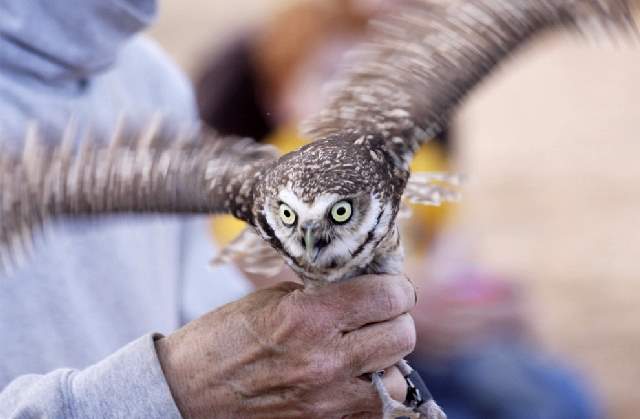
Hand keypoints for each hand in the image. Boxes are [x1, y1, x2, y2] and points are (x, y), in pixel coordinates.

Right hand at [155, 274, 415, 418]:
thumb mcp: (270, 300)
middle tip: (379, 314)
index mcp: (307, 317)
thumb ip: (321, 293)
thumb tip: (363, 286)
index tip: (390, 286)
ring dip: (386, 362)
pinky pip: (374, 410)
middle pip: (402, 336)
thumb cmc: (222, 340)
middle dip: (395, 319)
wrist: (187, 393)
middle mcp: (324, 361)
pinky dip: (371, 391)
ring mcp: (327, 401)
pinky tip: (352, 377)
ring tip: (365, 351)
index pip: (386, 296)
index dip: (396, 287)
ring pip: (398, 380)